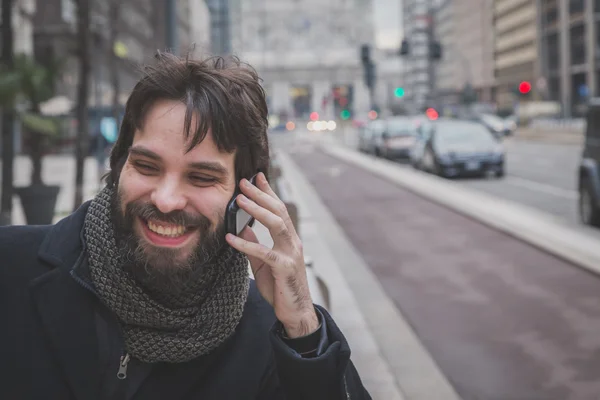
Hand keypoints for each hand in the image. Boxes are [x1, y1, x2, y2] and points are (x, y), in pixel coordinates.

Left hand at [225, 172, 318, 337]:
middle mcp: (292, 243)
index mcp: (289, 240)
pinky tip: (230, 237)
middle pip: (278, 211)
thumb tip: (241, 229)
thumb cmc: (280, 288)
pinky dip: (246, 244)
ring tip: (240, 200)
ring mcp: (291, 254)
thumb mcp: (262, 264)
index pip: (279, 210)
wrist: (295, 313)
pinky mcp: (284, 268)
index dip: (268, 192)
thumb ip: (254, 245)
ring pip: (276, 225)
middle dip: (261, 195)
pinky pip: (264, 253)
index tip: (257, 176)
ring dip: (258, 210)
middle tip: (244, 182)